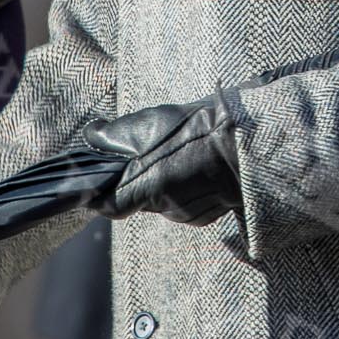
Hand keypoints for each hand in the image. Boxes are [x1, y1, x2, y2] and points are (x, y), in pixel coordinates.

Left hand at [86, 97, 240, 225]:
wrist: (247, 143)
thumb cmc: (197, 129)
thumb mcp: (148, 122)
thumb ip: (113, 135)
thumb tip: (92, 135)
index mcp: (147, 186)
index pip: (109, 207)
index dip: (99, 198)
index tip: (95, 188)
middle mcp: (166, 207)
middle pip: (137, 202)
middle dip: (136, 184)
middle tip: (147, 159)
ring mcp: (188, 214)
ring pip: (162, 204)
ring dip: (162, 187)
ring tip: (179, 159)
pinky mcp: (207, 216)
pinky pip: (184, 207)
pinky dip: (184, 192)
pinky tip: (196, 169)